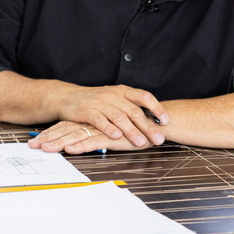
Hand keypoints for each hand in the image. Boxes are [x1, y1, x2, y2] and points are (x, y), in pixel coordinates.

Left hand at [29, 121, 152, 153]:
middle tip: (32, 146)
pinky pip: (93, 141)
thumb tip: (76, 144)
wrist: (153, 124)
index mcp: (89, 122)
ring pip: (75, 136)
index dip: (49, 134)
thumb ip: (93, 136)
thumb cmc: (129, 130)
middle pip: (65, 130)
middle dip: (47, 139)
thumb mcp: (107, 134)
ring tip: (46, 149)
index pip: (64, 126)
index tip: (35, 141)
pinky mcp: (112, 137)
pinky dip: (81, 146)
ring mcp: (101, 130)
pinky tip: (70, 150)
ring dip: (59, 143)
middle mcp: (92, 124)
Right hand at [45, 84, 167, 146]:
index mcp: (122, 91)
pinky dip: (109, 129)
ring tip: (141, 142)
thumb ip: (130, 106)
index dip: (156, 108)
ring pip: (119, 117)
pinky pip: (100, 121)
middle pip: (134, 111)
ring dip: (131, 131)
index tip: (166, 121)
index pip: (144, 96)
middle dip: (148, 126)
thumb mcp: (114, 98)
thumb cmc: (94, 100)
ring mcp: (99, 102)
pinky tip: (117, 137)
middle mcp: (112, 95)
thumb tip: (153, 119)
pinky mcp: (87, 111)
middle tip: (158, 139)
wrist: (67, 97)